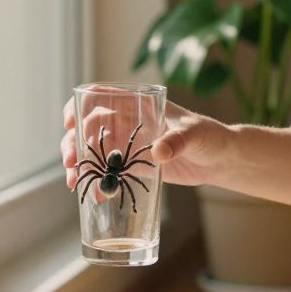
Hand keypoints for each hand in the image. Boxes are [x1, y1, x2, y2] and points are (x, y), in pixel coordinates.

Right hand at [60, 97, 229, 191]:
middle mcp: (128, 121)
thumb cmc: (210, 136)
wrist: (220, 159)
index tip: (70, 123)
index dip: (79, 106)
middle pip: (90, 127)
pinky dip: (97, 182)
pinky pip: (108, 172)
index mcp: (139, 104)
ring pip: (93, 150)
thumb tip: (159, 151)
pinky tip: (93, 195)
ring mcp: (128, 144)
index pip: (101, 96)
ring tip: (74, 182)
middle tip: (70, 163)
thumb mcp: (194, 134)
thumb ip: (177, 141)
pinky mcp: (133, 166)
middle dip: (73, 143)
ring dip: (79, 164)